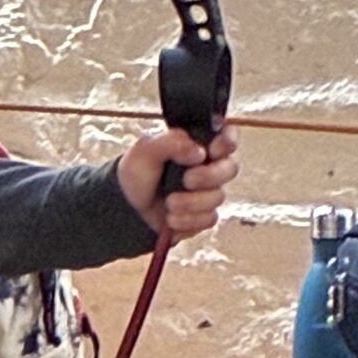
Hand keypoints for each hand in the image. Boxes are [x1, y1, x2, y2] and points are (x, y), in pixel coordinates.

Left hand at [117, 124, 238, 239]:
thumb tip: (198, 151)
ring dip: (191, 202)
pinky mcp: (204, 215)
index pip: (227, 137)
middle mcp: (208, 167)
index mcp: (198, 145)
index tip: (213, 150)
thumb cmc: (136, 174)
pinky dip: (187, 220)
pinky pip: (209, 218)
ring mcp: (208, 192)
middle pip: (231, 168)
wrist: (127, 208)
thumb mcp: (146, 149)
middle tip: (187, 180)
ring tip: (169, 203)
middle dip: (210, 176)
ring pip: (218, 197)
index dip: (227, 142)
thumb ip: (171, 142)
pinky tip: (171, 218)